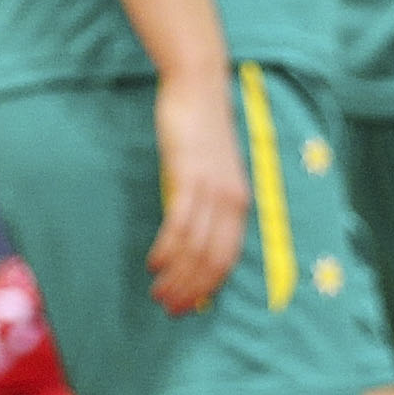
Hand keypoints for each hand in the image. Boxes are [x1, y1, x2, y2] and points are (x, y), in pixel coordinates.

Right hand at [149, 67, 246, 313]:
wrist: (198, 87)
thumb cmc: (200, 127)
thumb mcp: (208, 170)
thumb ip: (204, 200)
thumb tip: (187, 233)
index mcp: (240, 203)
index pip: (227, 259)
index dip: (208, 286)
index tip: (188, 304)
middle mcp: (232, 202)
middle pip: (213, 261)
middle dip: (192, 289)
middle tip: (170, 307)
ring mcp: (212, 190)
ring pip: (196, 248)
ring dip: (177, 276)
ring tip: (158, 292)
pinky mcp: (190, 176)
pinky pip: (180, 223)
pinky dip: (168, 248)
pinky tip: (154, 262)